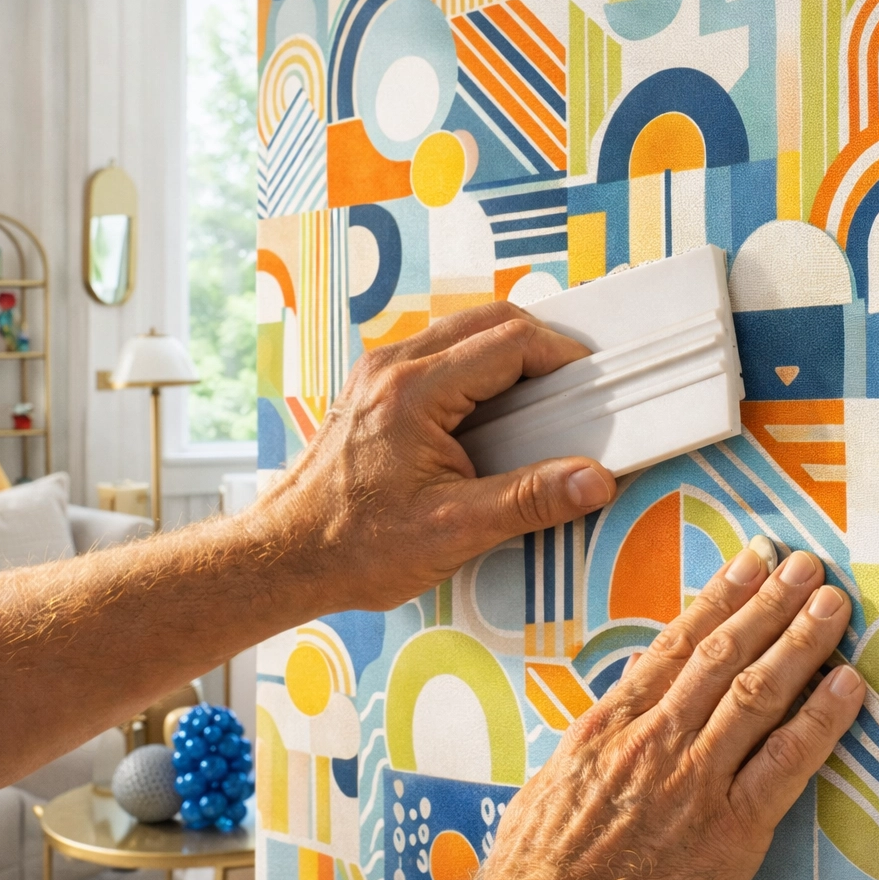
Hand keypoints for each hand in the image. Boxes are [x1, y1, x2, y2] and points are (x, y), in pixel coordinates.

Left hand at [246, 302, 617, 610]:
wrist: (285, 558)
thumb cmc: (353, 546)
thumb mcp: (454, 529)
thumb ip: (530, 499)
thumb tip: (593, 480)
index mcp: (413, 392)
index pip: (509, 343)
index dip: (561, 357)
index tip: (591, 385)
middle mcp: (392, 368)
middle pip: (489, 321)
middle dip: (540, 347)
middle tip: (573, 389)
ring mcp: (379, 373)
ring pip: (464, 332)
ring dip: (508, 354)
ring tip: (539, 403)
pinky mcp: (375, 388)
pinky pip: (441, 354)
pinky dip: (478, 369)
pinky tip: (493, 414)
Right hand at [447, 543, 866, 879]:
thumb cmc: (543, 859)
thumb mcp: (560, 774)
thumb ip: (606, 722)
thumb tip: (642, 671)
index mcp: (612, 723)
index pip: (678, 644)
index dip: (721, 597)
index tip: (751, 562)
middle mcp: (656, 740)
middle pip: (724, 655)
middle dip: (770, 603)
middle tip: (806, 566)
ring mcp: (695, 781)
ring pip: (757, 694)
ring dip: (801, 641)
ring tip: (832, 603)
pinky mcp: (730, 830)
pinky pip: (784, 764)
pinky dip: (820, 720)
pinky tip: (846, 684)